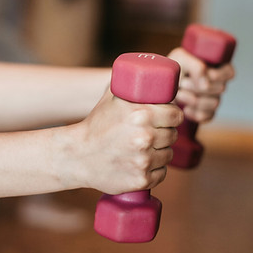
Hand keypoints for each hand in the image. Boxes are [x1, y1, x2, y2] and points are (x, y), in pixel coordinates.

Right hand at [67, 89, 182, 194]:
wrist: (77, 156)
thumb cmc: (95, 125)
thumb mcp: (110, 98)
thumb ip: (129, 84)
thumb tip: (146, 73)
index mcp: (141, 115)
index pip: (176, 115)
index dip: (172, 117)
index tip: (166, 119)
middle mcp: (145, 138)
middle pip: (173, 135)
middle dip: (165, 133)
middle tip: (152, 134)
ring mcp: (143, 161)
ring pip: (168, 155)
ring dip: (160, 152)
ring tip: (144, 149)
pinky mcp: (141, 180)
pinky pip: (161, 173)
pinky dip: (154, 170)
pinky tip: (141, 164)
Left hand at [168, 48, 234, 122]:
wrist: (159, 87)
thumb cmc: (172, 69)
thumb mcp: (180, 59)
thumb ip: (196, 66)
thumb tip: (206, 84)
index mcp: (217, 67)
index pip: (228, 73)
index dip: (215, 75)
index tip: (197, 74)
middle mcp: (218, 84)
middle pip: (220, 88)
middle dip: (197, 86)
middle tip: (182, 84)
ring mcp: (213, 99)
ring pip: (214, 103)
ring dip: (193, 99)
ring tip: (179, 94)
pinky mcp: (206, 113)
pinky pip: (207, 116)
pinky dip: (193, 113)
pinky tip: (184, 108)